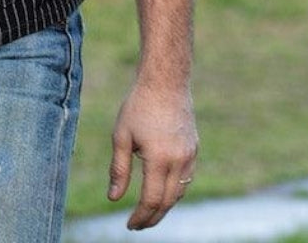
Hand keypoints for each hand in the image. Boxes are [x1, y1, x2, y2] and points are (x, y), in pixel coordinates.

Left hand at [108, 79, 197, 229]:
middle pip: (168, 202)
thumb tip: (113, 198)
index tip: (130, 225)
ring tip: (148, 212)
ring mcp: (190, 156)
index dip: (141, 217)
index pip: (151, 200)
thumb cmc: (139, 105)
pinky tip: (162, 190)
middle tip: (138, 225)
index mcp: (158, 159)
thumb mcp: (121, 135)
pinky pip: (186, 178)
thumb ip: (118, 169)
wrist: (165, 81)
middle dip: (153, 217)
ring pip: (179, 192)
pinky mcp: (194, 149)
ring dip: (165, 206)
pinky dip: (175, 190)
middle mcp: (179, 161)